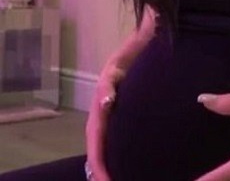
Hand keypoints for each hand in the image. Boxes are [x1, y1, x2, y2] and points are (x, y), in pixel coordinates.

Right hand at [84, 63, 125, 180]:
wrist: (120, 68)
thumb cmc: (116, 74)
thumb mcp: (111, 78)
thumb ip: (107, 89)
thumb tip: (106, 102)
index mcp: (95, 125)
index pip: (95, 155)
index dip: (101, 172)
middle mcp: (97, 133)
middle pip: (97, 163)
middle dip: (103, 177)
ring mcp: (104, 133)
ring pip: (103, 159)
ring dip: (108, 173)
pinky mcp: (112, 131)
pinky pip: (111, 152)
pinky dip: (115, 164)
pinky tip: (126, 171)